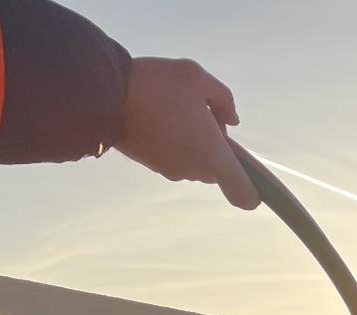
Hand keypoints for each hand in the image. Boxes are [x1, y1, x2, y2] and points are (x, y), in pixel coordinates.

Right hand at [115, 58, 258, 209]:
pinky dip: (174, 141)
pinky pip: (174, 156)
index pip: (244, 193)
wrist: (104, 94)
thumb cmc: (157, 85)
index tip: (251, 180)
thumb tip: (231, 120)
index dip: (252, 191)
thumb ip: (223, 100)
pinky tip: (160, 114)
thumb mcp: (197, 77)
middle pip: (217, 168)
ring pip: (195, 160)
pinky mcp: (151, 164)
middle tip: (200, 113)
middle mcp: (194, 171)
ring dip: (193, 141)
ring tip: (175, 108)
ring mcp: (170, 171)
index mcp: (214, 157)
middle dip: (215, 145)